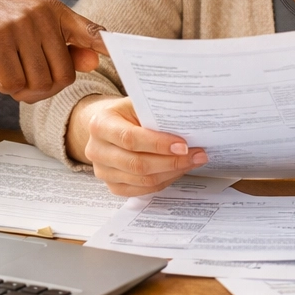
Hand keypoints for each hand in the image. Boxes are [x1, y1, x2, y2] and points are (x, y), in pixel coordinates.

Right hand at [0, 0, 107, 103]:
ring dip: (24, 91)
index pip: (92, 32)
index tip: (126, 58)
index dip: (109, 49)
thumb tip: (97, 58)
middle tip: (26, 85)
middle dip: (45, 89)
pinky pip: (14, 82)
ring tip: (10, 77)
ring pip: (40, 82)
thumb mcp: (33, 29)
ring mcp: (19, 24)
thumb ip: (65, 44)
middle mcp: (42, 14)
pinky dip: (6, 87)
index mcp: (56, 11)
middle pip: (64, 75)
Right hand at [77, 96, 207, 195]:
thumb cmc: (128, 112)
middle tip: (198, 155)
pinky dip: (164, 181)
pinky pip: (142, 190)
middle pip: (137, 164)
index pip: (130, 139)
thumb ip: (155, 113)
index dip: (159, 144)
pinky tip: (178, 170)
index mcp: (100, 124)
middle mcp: (96, 150)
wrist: (109, 125)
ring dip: (172, 172)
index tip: (184, 145)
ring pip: (143, 180)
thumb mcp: (137, 104)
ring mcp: (103, 171)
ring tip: (193, 161)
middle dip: (172, 162)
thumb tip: (188, 125)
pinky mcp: (113, 186)